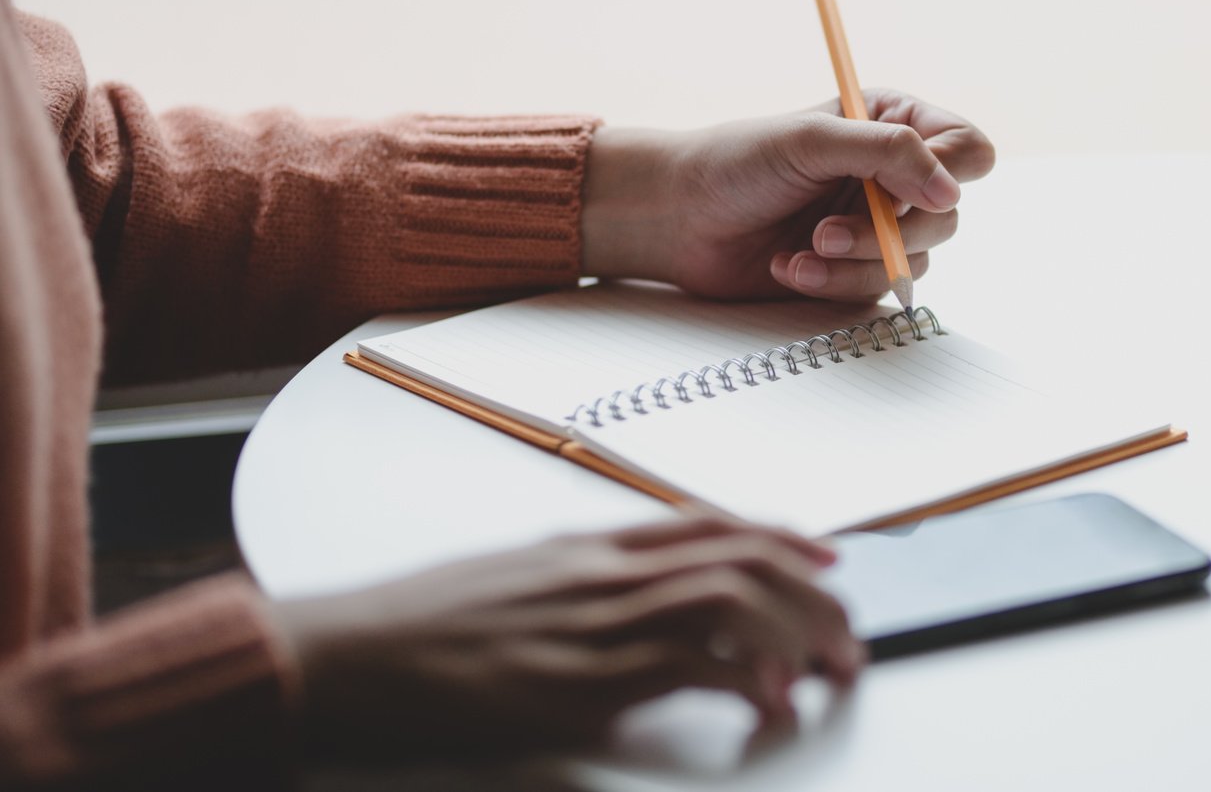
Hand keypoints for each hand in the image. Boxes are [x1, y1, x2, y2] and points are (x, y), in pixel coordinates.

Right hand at [272, 513, 861, 763]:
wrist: (344, 653)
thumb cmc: (422, 624)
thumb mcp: (515, 577)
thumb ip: (583, 577)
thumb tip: (643, 588)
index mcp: (588, 546)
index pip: (711, 525)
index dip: (784, 538)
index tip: (829, 558)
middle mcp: (602, 573)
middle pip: (739, 558)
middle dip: (812, 594)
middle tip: (846, 634)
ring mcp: (593, 624)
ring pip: (729, 599)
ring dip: (795, 631)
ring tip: (826, 668)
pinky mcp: (579, 683)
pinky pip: (687, 668)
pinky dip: (744, 681)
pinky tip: (768, 704)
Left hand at [580, 90, 994, 301]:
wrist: (679, 218)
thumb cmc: (736, 163)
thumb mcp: (813, 140)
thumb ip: (889, 154)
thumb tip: (950, 192)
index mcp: (892, 125)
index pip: (967, 150)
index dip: (949, 175)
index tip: (912, 194)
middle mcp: (893, 176)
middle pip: (947, 215)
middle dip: (887, 231)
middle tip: (827, 229)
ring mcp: (878, 226)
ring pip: (915, 260)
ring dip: (854, 262)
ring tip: (802, 249)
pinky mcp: (857, 271)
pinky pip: (877, 290)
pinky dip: (834, 284)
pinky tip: (790, 266)